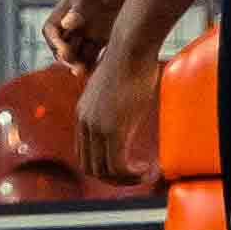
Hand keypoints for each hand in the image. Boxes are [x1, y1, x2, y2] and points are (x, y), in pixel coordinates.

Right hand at [46, 0, 140, 71]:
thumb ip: (82, 4)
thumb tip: (66, 24)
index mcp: (69, 5)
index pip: (51, 29)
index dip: (54, 43)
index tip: (65, 52)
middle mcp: (77, 19)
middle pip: (63, 45)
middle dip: (66, 58)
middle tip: (77, 69)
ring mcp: (92, 28)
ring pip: (79, 52)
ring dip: (79, 64)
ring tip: (86, 73)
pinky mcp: (108, 36)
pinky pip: (96, 54)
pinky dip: (94, 64)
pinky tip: (101, 70)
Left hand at [70, 33, 166, 187]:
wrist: (130, 49)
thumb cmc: (130, 64)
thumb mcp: (114, 89)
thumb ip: (113, 106)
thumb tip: (126, 112)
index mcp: (83, 114)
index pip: (84, 154)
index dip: (103, 167)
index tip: (125, 168)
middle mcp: (84, 123)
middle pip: (90, 167)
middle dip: (113, 179)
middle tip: (135, 177)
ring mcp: (96, 127)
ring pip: (104, 171)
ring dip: (125, 180)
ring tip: (144, 175)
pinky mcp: (112, 129)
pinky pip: (118, 166)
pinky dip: (132, 175)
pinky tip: (147, 170)